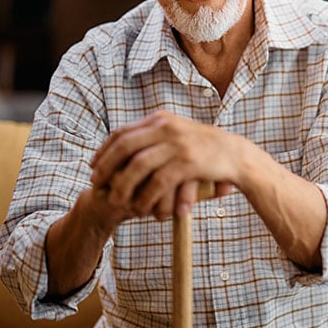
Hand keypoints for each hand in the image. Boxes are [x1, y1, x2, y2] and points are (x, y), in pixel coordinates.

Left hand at [89, 110, 239, 218]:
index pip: (122, 132)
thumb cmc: (203, 148)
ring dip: (123, 186)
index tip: (92, 166)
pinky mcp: (188, 162)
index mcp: (160, 119)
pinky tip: (141, 208)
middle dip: (106, 167)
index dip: (104, 150)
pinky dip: (146, 196)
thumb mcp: (177, 133)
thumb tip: (124, 145)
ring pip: (138, 165)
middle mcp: (166, 127)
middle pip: (125, 146)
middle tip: (95, 184)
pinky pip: (159, 181)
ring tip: (115, 201)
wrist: (235, 154)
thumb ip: (154, 136)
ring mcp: (177, 143)